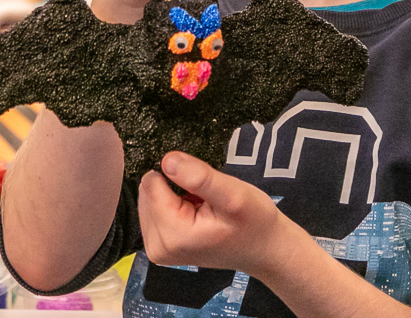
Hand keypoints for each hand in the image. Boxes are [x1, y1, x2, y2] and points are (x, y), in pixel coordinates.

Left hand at [139, 152, 288, 277]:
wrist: (263, 249)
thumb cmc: (254, 222)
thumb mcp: (234, 194)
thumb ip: (200, 178)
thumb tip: (167, 160)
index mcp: (174, 236)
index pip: (152, 185)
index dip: (177, 174)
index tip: (202, 182)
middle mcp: (159, 248)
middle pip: (147, 193)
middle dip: (173, 185)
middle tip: (204, 196)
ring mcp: (158, 251)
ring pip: (148, 200)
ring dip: (173, 194)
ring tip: (201, 203)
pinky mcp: (160, 248)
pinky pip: (154, 211)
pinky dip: (172, 204)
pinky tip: (194, 210)